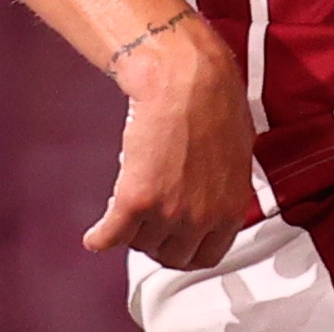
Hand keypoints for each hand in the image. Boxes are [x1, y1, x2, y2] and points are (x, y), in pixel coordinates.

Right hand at [87, 18, 254, 266]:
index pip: (207, 255)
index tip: (176, 244)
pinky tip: (96, 236)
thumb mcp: (237, 152)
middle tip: (149, 224)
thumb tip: (214, 194)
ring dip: (131, 230)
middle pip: (170, 255)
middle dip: (158, 241)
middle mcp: (202, 217)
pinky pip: (110, 236)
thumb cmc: (214, 100)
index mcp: (232, 207)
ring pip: (139, 243)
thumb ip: (224, 186)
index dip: (187, 250)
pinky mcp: (136, 200)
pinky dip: (99, 238)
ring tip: (129, 209)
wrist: (185, 78)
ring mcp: (169, 212)